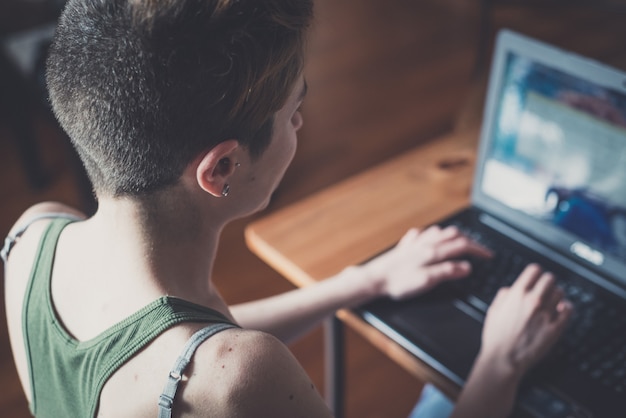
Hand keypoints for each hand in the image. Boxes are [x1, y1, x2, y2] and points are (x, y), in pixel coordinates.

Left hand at [364, 225, 492, 299]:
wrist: (374, 279)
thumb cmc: (398, 282)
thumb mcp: (426, 282)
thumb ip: (447, 272)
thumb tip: (466, 267)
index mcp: (433, 252)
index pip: (462, 246)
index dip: (479, 250)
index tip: (489, 256)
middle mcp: (425, 244)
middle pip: (453, 234)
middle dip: (469, 240)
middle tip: (478, 249)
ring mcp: (415, 242)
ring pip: (439, 231)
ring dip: (453, 234)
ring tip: (461, 241)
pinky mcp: (405, 245)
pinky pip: (422, 234)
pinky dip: (433, 234)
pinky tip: (431, 238)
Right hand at [479, 264, 572, 378]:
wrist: (503, 359)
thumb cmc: (496, 337)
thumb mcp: (493, 310)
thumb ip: (504, 295)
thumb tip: (511, 288)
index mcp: (517, 295)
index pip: (534, 270)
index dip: (535, 272)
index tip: (535, 276)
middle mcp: (533, 301)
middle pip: (549, 278)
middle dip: (547, 281)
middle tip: (545, 287)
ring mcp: (545, 314)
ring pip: (560, 293)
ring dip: (556, 294)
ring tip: (553, 300)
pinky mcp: (555, 328)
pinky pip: (568, 310)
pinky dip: (567, 307)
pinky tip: (562, 308)